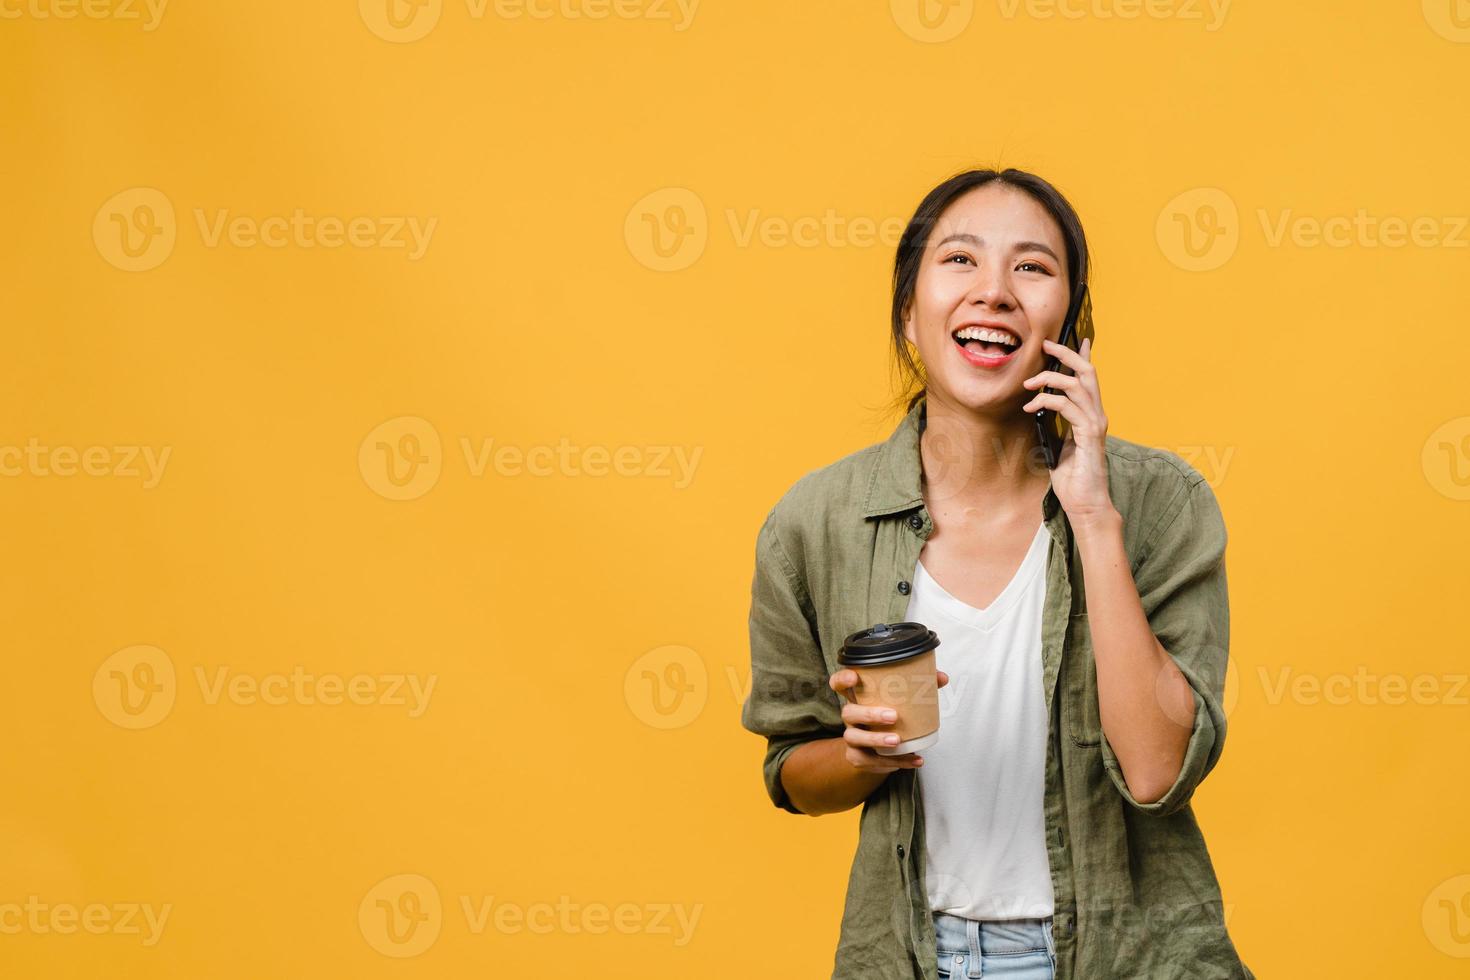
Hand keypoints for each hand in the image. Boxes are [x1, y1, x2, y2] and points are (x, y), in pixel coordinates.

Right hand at [828, 667, 949, 772]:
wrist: (875, 750)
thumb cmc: (888, 716)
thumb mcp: (900, 700)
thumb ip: (919, 686)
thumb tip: (942, 677)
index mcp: (857, 697)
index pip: (838, 683)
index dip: (842, 679)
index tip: (854, 677)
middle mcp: (850, 716)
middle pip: (848, 712)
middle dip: (869, 714)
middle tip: (893, 716)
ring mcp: (852, 737)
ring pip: (855, 737)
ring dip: (876, 739)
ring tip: (897, 741)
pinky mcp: (858, 757)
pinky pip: (873, 760)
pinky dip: (896, 761)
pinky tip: (914, 760)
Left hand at [1021, 336, 1115, 520]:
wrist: (1085, 503)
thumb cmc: (1073, 479)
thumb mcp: (1058, 446)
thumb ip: (1054, 428)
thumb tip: (1038, 412)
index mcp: (1089, 415)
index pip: (1088, 379)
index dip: (1082, 356)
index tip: (1077, 339)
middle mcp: (1096, 414)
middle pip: (1086, 372)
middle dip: (1066, 354)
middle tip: (1045, 345)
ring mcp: (1095, 423)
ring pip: (1077, 384)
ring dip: (1050, 379)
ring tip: (1028, 384)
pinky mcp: (1089, 434)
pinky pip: (1069, 406)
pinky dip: (1048, 401)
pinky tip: (1032, 407)